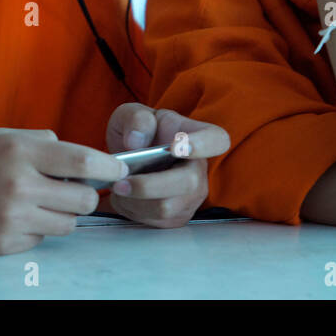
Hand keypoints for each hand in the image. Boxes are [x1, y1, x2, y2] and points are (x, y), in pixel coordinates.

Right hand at [0, 128, 129, 254]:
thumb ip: (40, 142)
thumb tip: (76, 156)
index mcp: (20, 152)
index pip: (83, 162)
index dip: (109, 167)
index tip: (118, 169)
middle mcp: (19, 186)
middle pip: (83, 200)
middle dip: (86, 195)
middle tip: (73, 190)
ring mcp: (12, 219)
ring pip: (66, 224)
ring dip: (61, 215)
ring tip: (37, 203)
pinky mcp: (3, 245)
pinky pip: (40, 240)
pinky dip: (35, 230)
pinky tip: (12, 218)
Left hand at [105, 103, 230, 228]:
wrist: (130, 159)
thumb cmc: (138, 133)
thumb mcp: (132, 114)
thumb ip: (136, 120)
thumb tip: (136, 141)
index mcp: (197, 135)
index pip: (217, 140)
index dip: (202, 145)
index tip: (174, 147)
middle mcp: (199, 168)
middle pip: (188, 183)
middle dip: (148, 185)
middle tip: (120, 182)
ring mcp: (191, 195)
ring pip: (167, 207)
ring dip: (135, 201)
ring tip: (118, 187)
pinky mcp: (177, 216)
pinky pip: (156, 221)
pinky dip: (133, 211)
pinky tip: (125, 198)